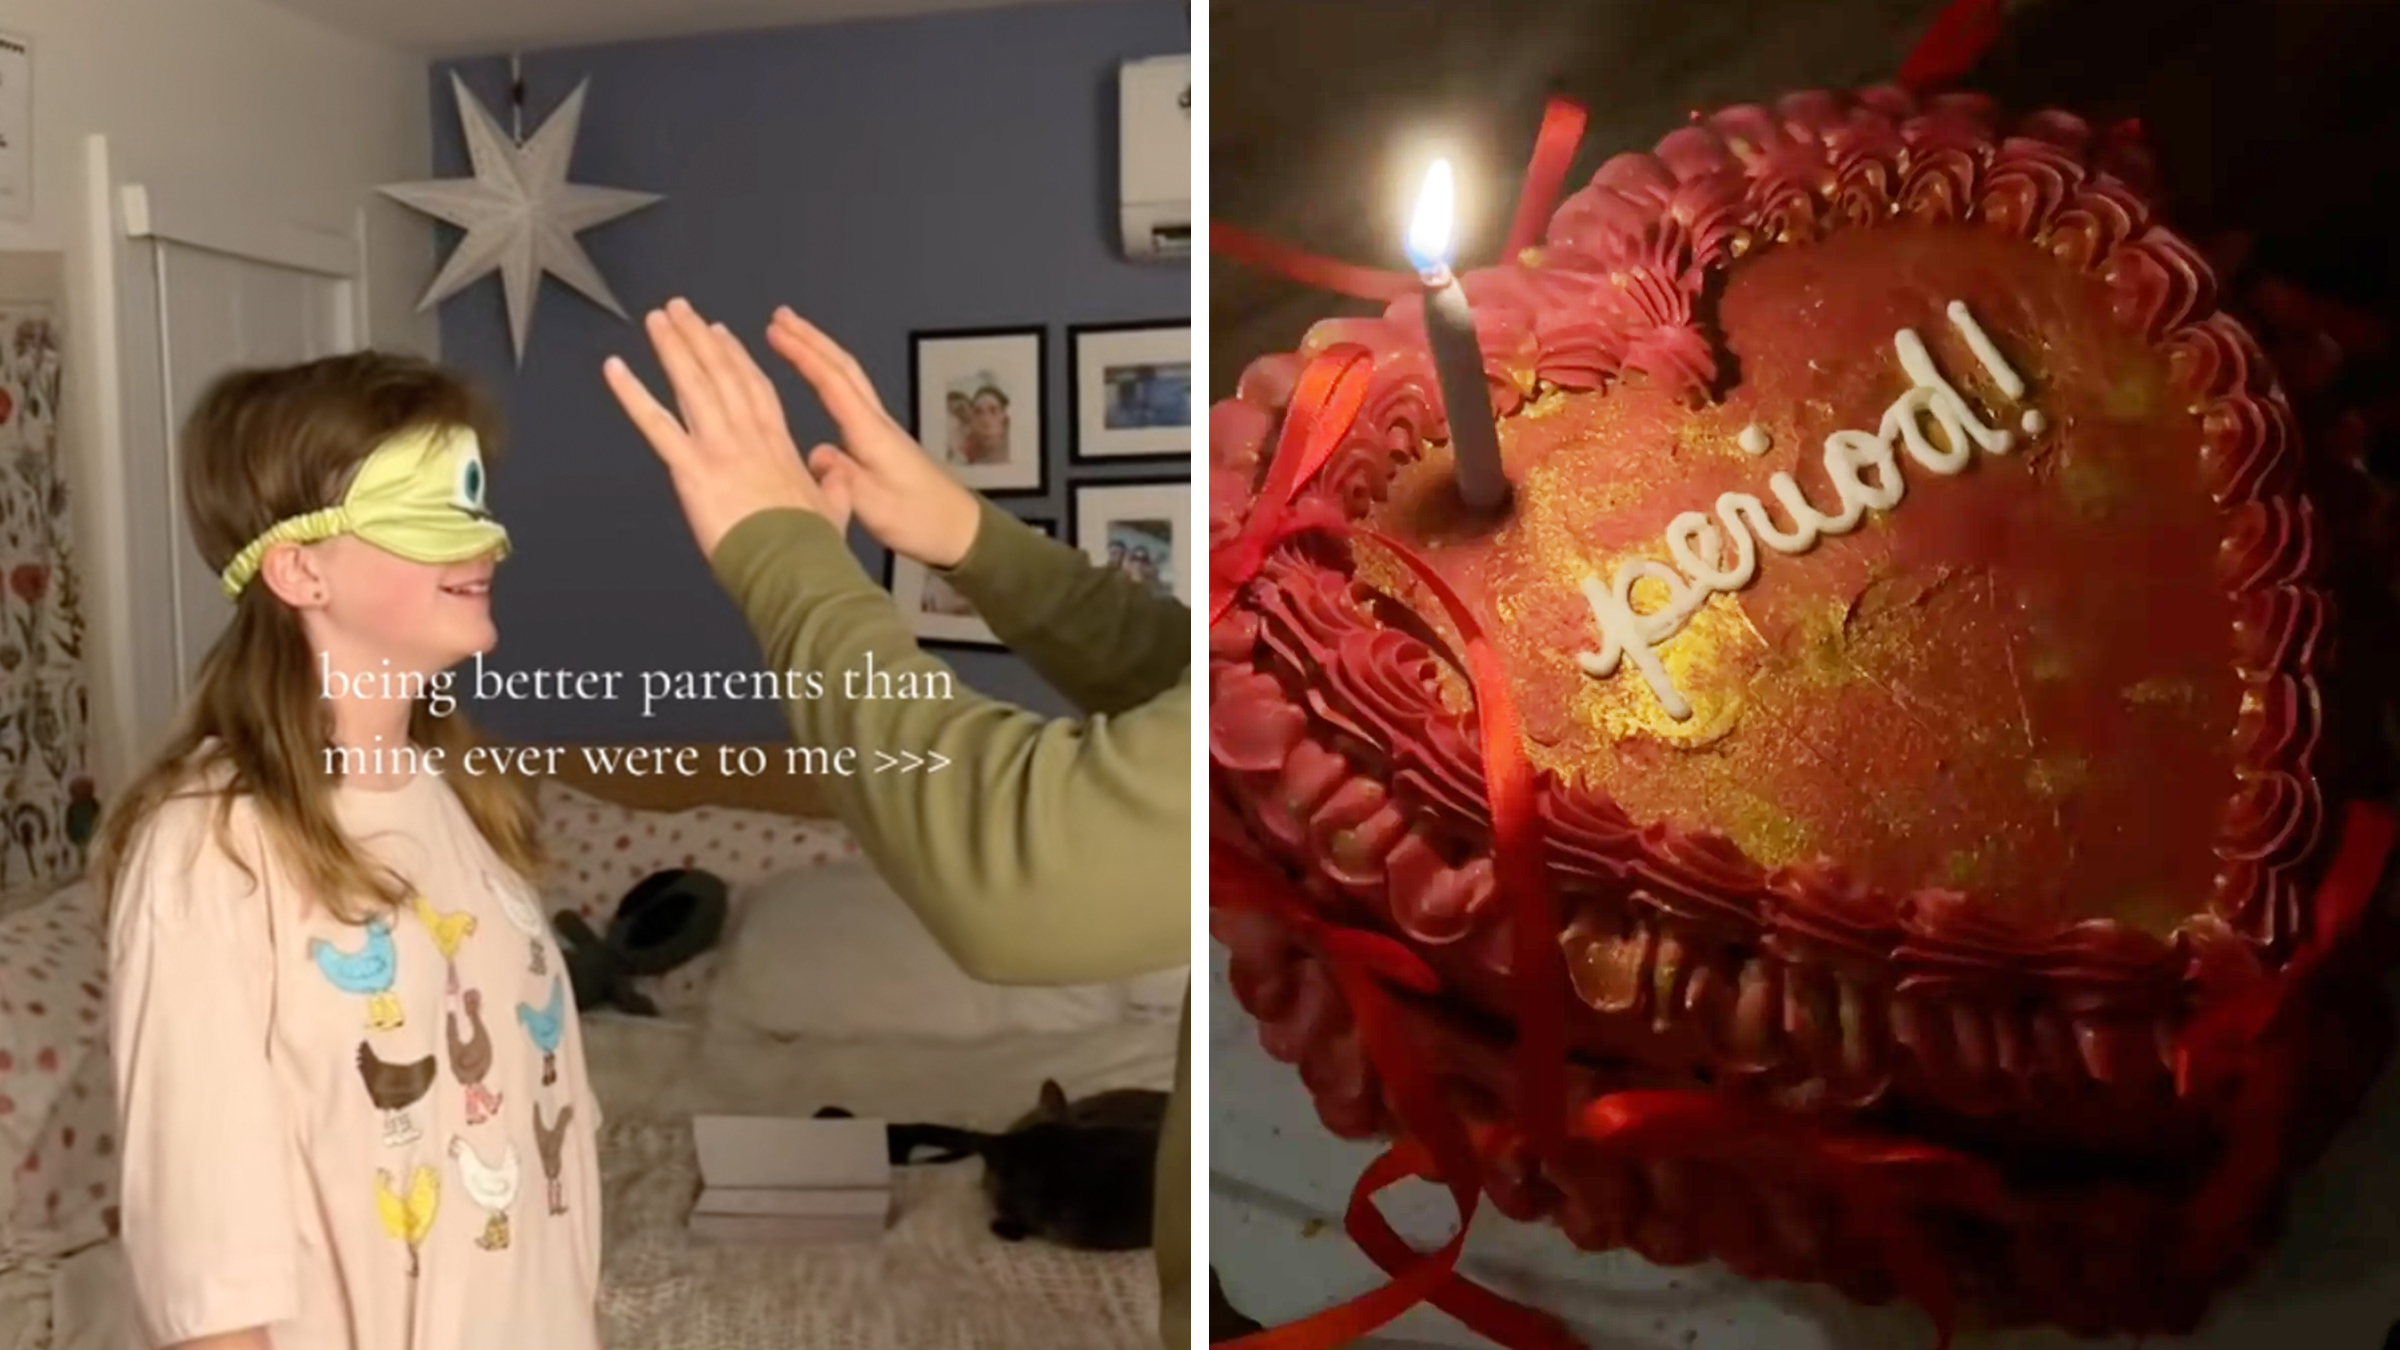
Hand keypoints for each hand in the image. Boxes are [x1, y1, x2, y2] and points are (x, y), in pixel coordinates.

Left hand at [603, 299, 842, 559]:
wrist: (793, 565)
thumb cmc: (810, 547)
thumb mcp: (835, 509)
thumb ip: (833, 485)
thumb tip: (837, 472)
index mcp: (778, 445)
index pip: (753, 388)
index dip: (735, 357)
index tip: (722, 334)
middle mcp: (746, 437)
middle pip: (719, 374)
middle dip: (698, 338)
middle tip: (680, 310)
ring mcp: (718, 449)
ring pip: (692, 385)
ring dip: (672, 348)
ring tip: (656, 320)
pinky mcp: (692, 469)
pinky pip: (655, 425)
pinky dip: (632, 395)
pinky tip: (616, 370)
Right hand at [764, 307, 983, 569]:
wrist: (960, 530)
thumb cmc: (920, 520)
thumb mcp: (874, 505)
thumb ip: (842, 477)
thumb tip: (816, 452)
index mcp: (871, 433)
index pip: (833, 382)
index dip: (803, 354)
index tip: (775, 330)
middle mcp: (877, 422)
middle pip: (843, 368)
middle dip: (811, 339)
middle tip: (781, 315)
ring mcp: (883, 428)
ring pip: (850, 377)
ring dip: (822, 351)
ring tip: (795, 334)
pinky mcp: (885, 440)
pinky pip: (853, 394)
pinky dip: (832, 375)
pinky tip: (822, 379)